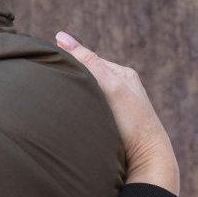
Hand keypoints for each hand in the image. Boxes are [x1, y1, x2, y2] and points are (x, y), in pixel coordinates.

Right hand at [55, 32, 179, 195]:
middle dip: (72, 80)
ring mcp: (118, 107)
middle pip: (87, 77)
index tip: (50, 67)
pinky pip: (89, 110)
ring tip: (61, 102)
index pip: (88, 60)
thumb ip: (87, 61)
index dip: (69, 62)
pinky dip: (79, 111)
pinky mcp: (112, 125)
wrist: (147, 160)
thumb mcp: (109, 85)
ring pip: (87, 94)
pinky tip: (73, 118)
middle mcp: (123, 88)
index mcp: (124, 74)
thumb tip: (60, 36)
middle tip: (54, 87)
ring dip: (75, 97)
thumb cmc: (131, 121)